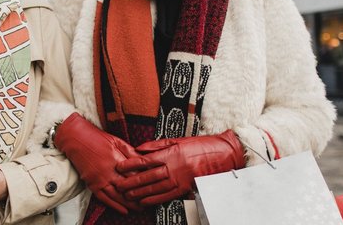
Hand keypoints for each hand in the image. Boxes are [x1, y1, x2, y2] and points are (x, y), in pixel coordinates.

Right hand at [52, 113, 141, 213]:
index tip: (154, 186)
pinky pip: (104, 198)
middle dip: (139, 195)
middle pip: (127, 188)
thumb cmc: (96, 138)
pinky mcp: (92, 184)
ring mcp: (99, 179)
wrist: (75, 139)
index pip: (134, 175)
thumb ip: (131, 152)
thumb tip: (145, 160)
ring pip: (117, 196)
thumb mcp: (117, 141)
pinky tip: (124, 210)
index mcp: (116, 160)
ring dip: (129, 204)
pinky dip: (114, 205)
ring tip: (140, 208)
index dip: (145, 182)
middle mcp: (108, 172)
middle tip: (151, 201)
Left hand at [114, 130, 245, 206]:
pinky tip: (144, 201)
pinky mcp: (187, 187)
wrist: (224, 154)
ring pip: (156, 187)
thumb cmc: (202, 145)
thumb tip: (140, 148)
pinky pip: (168, 195)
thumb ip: (158, 145)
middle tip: (118, 185)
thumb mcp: (179, 140)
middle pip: (148, 176)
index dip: (131, 164)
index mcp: (171, 153)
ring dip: (140, 192)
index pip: (146, 160)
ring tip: (128, 195)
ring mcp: (180, 179)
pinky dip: (155, 199)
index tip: (120, 167)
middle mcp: (174, 167)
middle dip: (131, 181)